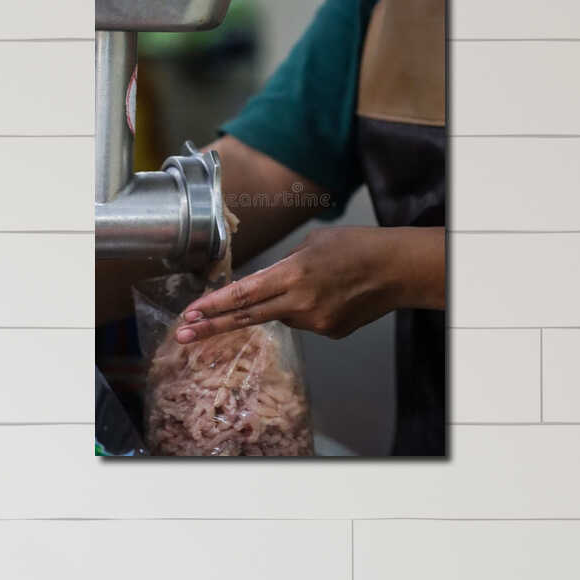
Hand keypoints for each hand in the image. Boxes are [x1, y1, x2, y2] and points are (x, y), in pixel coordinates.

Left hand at [174, 227, 444, 342]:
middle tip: (184, 336)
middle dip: (213, 326)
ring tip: (317, 283)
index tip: (190, 315)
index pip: (243, 295)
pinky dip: (308, 309)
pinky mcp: (329, 333)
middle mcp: (299, 302)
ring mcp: (315, 322)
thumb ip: (283, 266)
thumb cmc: (355, 246)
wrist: (395, 269)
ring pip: (281, 316)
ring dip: (282, 303)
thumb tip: (266, 283)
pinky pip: (306, 322)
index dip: (214, 306)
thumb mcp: (311, 244)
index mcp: (292, 274)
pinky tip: (331, 295)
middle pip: (247, 318)